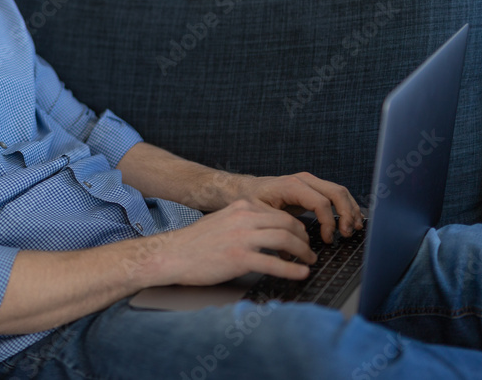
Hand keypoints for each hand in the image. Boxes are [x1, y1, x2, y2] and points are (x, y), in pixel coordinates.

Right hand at [153, 199, 317, 285]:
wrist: (171, 254)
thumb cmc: (194, 243)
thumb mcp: (222, 220)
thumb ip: (243, 221)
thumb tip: (265, 230)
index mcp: (241, 207)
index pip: (279, 213)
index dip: (296, 226)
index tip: (302, 237)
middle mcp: (244, 218)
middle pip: (287, 224)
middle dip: (304, 239)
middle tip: (310, 250)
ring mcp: (242, 238)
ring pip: (285, 240)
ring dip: (303, 252)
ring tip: (309, 262)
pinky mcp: (238, 258)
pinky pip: (274, 263)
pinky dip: (292, 269)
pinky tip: (301, 274)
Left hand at [235, 172, 363, 242]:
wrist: (247, 189)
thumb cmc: (251, 201)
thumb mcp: (258, 214)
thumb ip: (276, 228)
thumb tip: (292, 249)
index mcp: (291, 186)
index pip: (321, 203)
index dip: (329, 223)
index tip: (328, 239)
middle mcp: (304, 180)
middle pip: (336, 193)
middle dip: (347, 214)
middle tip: (347, 234)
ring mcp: (310, 182)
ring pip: (339, 191)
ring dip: (350, 210)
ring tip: (354, 229)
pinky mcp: (313, 188)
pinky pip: (336, 194)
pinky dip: (346, 206)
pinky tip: (351, 220)